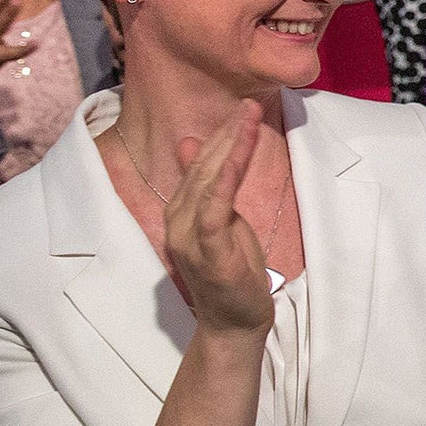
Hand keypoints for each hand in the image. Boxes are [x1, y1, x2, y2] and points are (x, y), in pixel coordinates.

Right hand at [162, 102, 275, 338]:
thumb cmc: (232, 270)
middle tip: (248, 103)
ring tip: (247, 117)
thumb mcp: (221, 221)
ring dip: (229, 147)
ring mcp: (189, 238)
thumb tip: (190, 144)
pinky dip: (225, 181)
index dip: (218, 137)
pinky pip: (215, 209)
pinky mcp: (208, 252)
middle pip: (203, 169)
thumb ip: (207, 186)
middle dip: (226, 134)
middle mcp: (177, 222)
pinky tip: (237, 156)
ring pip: (208, 182)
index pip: (198, 166)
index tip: (240, 110)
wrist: (235, 321)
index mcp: (180, 213)